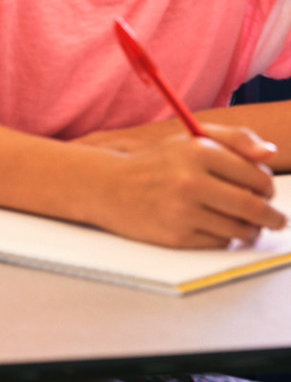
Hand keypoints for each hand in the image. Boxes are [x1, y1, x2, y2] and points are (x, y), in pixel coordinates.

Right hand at [80, 123, 283, 247]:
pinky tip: (217, 229)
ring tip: (247, 226)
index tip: (266, 193)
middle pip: (253, 207)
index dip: (268, 188)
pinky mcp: (175, 236)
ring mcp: (181, 210)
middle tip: (275, 220)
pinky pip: (219, 242)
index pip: (257, 177)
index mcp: (198, 152)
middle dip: (272, 217)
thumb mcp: (191, 139)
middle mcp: (190, 180)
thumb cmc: (156, 163)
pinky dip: (225, 238)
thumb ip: (235, 139)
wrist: (107, 186)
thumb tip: (270, 153)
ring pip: (239, 229)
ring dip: (250, 230)